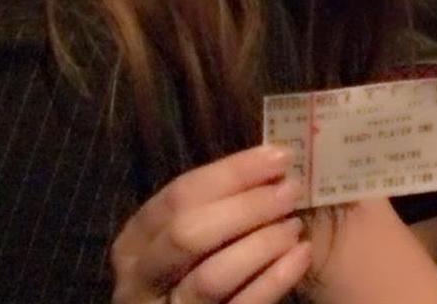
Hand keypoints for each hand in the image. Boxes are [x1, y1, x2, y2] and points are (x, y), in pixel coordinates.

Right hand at [110, 145, 309, 303]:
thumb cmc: (200, 262)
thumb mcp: (195, 230)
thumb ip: (219, 200)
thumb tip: (272, 158)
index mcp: (136, 239)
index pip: (180, 194)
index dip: (233, 172)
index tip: (281, 156)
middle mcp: (140, 278)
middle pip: (188, 232)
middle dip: (245, 207)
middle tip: (291, 190)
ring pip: (211, 277)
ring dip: (260, 244)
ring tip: (295, 226)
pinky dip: (273, 280)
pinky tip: (301, 255)